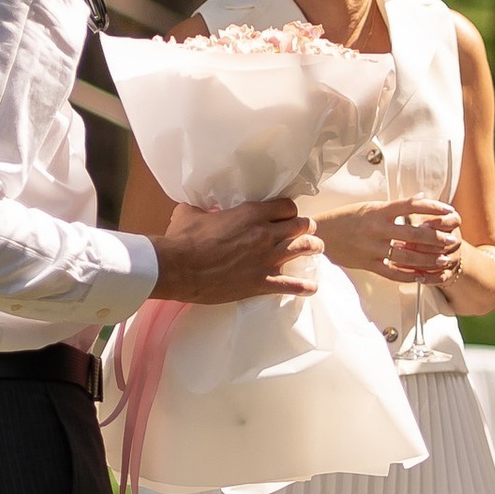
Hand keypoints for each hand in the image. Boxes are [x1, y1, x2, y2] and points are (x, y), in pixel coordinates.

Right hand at [152, 197, 322, 304]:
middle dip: (306, 227)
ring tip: (316, 251)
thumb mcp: (191, 213)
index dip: (289, 211)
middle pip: (301, 225)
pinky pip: (293, 285)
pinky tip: (311, 287)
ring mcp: (267, 258)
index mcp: (251, 213)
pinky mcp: (262, 282)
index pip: (286, 206)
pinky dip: (305, 286)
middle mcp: (265, 233)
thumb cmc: (183, 239)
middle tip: (305, 231)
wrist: (178, 268)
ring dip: (313, 249)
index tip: (286, 215)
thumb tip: (197, 207)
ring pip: (305, 248)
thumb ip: (203, 208)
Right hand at [323, 198, 463, 286]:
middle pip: (413, 233)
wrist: (320, 234)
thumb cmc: (346, 218)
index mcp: (378, 211)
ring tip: (444, 260)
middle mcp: (376, 229)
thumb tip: (420, 199)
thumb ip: (394, 207)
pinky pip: (393, 273)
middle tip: (452, 240)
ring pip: (406, 256)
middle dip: (436, 238)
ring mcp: (372, 248)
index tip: (449, 210)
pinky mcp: (368, 264)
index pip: (411, 206)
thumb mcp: (369, 206)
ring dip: (428, 259)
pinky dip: (410, 276)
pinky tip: (424, 277)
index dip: (433, 207)